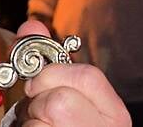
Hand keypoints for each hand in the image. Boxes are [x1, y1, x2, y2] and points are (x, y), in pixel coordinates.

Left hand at [14, 21, 130, 126]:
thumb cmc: (58, 122)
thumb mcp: (59, 90)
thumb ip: (47, 59)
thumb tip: (31, 26)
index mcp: (113, 113)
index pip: (88, 76)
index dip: (54, 75)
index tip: (39, 85)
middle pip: (62, 100)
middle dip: (39, 101)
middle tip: (37, 111)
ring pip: (48, 117)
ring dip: (30, 119)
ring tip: (38, 124)